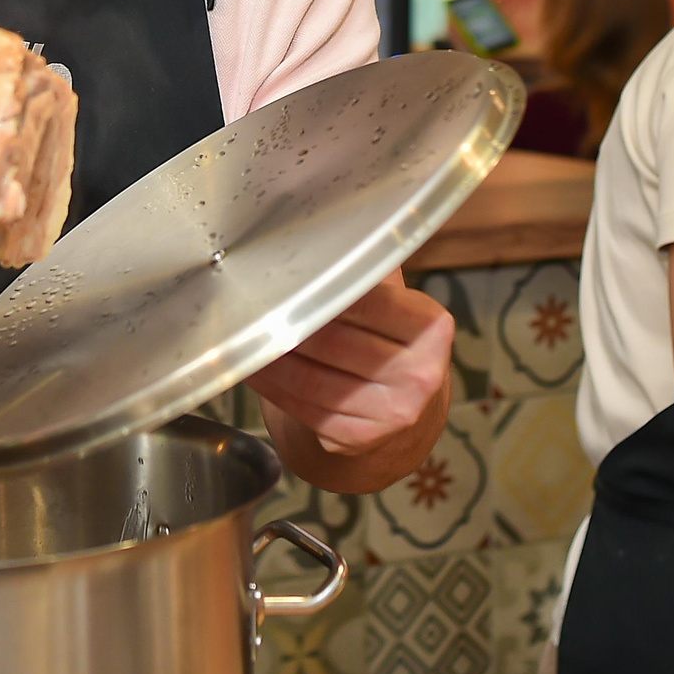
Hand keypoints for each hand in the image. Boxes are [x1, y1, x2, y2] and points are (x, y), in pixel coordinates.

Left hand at [248, 275, 452, 458]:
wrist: (405, 403)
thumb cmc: (388, 337)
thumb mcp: (393, 300)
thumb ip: (364, 271)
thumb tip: (318, 235)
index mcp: (431, 329)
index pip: (363, 302)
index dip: (318, 290)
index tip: (281, 278)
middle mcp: (419, 376)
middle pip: (332, 342)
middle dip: (286, 323)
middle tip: (250, 305)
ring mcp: (391, 413)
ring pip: (311, 379)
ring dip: (269, 358)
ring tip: (242, 336)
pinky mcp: (358, 438)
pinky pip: (303, 408)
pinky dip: (271, 387)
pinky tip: (253, 368)